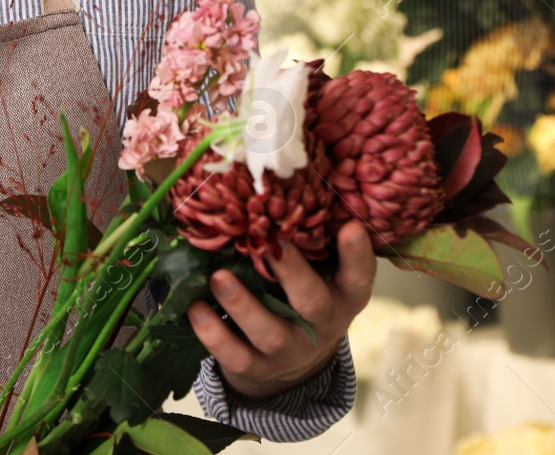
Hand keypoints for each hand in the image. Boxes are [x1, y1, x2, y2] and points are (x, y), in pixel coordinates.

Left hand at [186, 223, 375, 400]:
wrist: (291, 358)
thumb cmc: (302, 292)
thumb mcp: (319, 270)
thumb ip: (307, 240)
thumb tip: (276, 185)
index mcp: (344, 295)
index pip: (358, 276)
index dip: (357, 255)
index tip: (350, 227)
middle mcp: (323, 324)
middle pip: (312, 302)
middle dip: (291, 272)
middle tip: (269, 242)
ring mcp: (290, 350)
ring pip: (269, 332)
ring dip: (242, 304)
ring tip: (218, 277)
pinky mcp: (259, 369)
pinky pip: (236, 356)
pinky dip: (214, 334)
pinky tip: (195, 308)